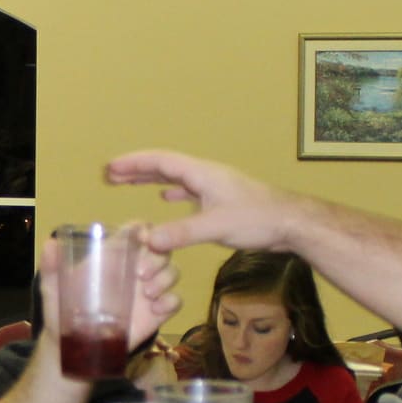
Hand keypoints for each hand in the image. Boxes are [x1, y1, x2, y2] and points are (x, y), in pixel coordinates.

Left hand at [36, 231, 178, 351]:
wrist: (73, 346)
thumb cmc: (63, 309)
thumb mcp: (53, 287)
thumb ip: (51, 267)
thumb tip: (50, 243)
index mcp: (113, 255)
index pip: (137, 231)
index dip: (145, 229)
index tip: (143, 238)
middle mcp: (134, 269)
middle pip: (162, 249)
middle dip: (158, 256)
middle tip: (141, 273)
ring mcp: (147, 291)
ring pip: (172, 272)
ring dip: (165, 278)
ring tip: (148, 293)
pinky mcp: (155, 313)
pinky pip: (175, 302)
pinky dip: (171, 302)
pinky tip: (156, 310)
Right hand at [104, 149, 300, 255]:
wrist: (291, 222)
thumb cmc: (259, 219)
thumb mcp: (216, 226)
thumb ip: (181, 233)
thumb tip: (147, 240)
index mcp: (202, 173)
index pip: (160, 161)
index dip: (133, 164)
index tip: (110, 168)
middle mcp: (206, 175)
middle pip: (164, 166)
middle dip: (136, 169)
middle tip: (110, 174)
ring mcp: (214, 186)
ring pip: (175, 177)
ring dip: (150, 178)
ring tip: (128, 182)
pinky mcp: (221, 199)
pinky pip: (188, 190)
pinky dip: (172, 191)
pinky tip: (166, 197)